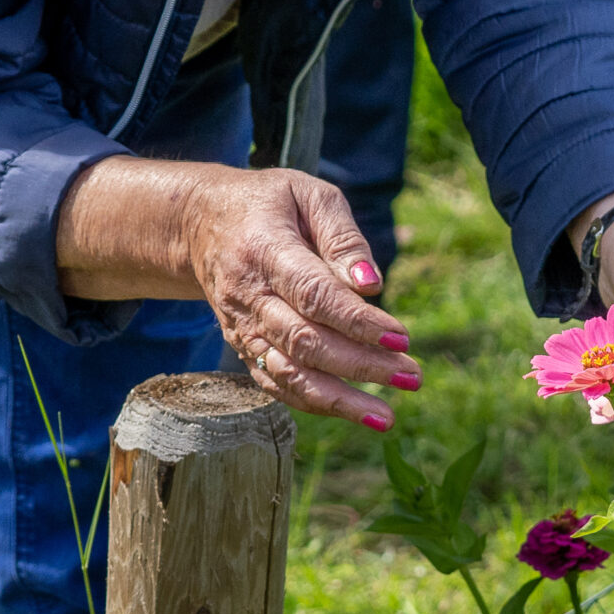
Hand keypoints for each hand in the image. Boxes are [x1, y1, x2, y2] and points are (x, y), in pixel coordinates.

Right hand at [57, 156, 419, 428]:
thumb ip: (343, 238)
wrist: (200, 222)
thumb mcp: (311, 196)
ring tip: (387, 417)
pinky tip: (354, 411)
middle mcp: (248, 295)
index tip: (402, 338)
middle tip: (412, 376)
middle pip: (306, 342)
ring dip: (340, 400)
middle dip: (361, 366)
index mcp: (265, 251)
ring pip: (289, 374)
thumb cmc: (271, 204)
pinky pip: (276, 383)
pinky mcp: (242, 346)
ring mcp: (241, 326)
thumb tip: (372, 286)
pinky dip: (314, 402)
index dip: (358, 322)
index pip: (315, 295)